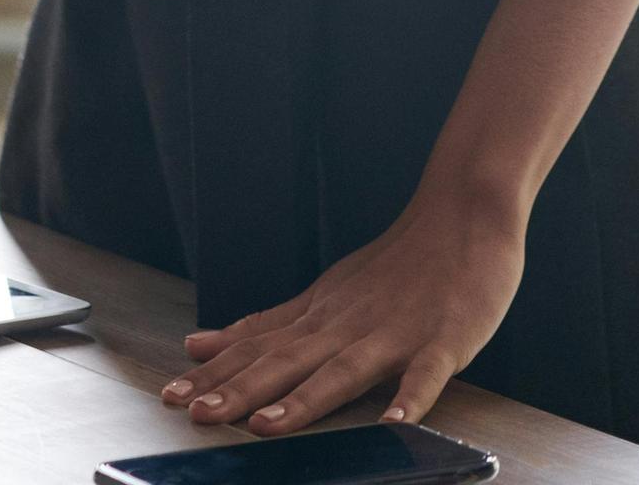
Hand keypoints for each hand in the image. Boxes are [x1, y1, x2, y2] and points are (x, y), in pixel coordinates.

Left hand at [160, 189, 526, 434]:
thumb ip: (266, 325)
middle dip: (241, 390)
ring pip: (343, 371)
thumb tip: (199, 345)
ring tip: (268, 427)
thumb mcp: (323, 291)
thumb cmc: (398, 262)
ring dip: (305, 399)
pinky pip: (426, 373)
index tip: (171, 397)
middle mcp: (347, 326)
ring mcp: (395, 333)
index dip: (215, 375)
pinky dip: (411, 398)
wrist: (466, 212)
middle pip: (287, 361)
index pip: (257, 349)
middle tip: (199, 414)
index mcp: (319, 317)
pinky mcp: (444, 340)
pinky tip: (395, 422)